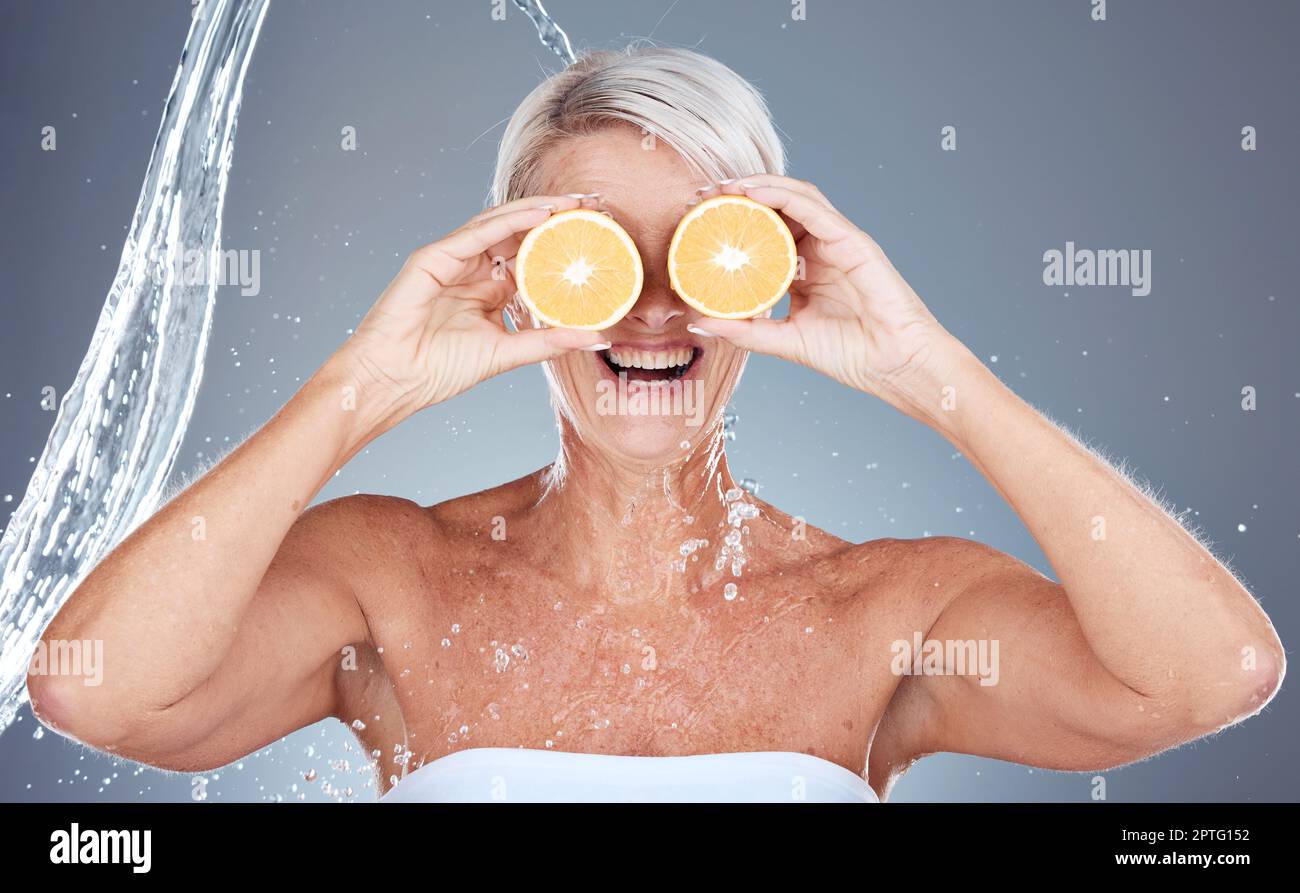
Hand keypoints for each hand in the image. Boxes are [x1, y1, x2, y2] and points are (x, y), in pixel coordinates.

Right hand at [328, 195, 607, 423]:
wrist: (394, 380)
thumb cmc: (440, 370)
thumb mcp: (507, 352)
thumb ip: (548, 341)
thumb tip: (596, 336)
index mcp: (490, 289)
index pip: (533, 257)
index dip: (564, 244)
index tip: (600, 237)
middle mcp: (474, 269)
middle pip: (521, 233)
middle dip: (558, 218)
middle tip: (595, 207)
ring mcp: (453, 259)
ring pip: (501, 224)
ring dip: (539, 210)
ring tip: (574, 203)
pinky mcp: (433, 257)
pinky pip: (476, 232)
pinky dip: (509, 221)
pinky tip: (540, 214)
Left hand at [687, 175, 967, 418]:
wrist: (894, 365)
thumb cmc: (852, 354)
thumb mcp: (784, 341)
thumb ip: (744, 330)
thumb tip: (698, 321)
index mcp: (804, 270)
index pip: (764, 234)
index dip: (731, 224)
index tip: (694, 223)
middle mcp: (819, 250)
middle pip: (775, 209)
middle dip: (736, 197)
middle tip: (700, 197)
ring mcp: (836, 242)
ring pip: (794, 197)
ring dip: (756, 186)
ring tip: (723, 188)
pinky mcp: (852, 240)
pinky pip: (813, 208)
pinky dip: (782, 194)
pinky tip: (754, 193)